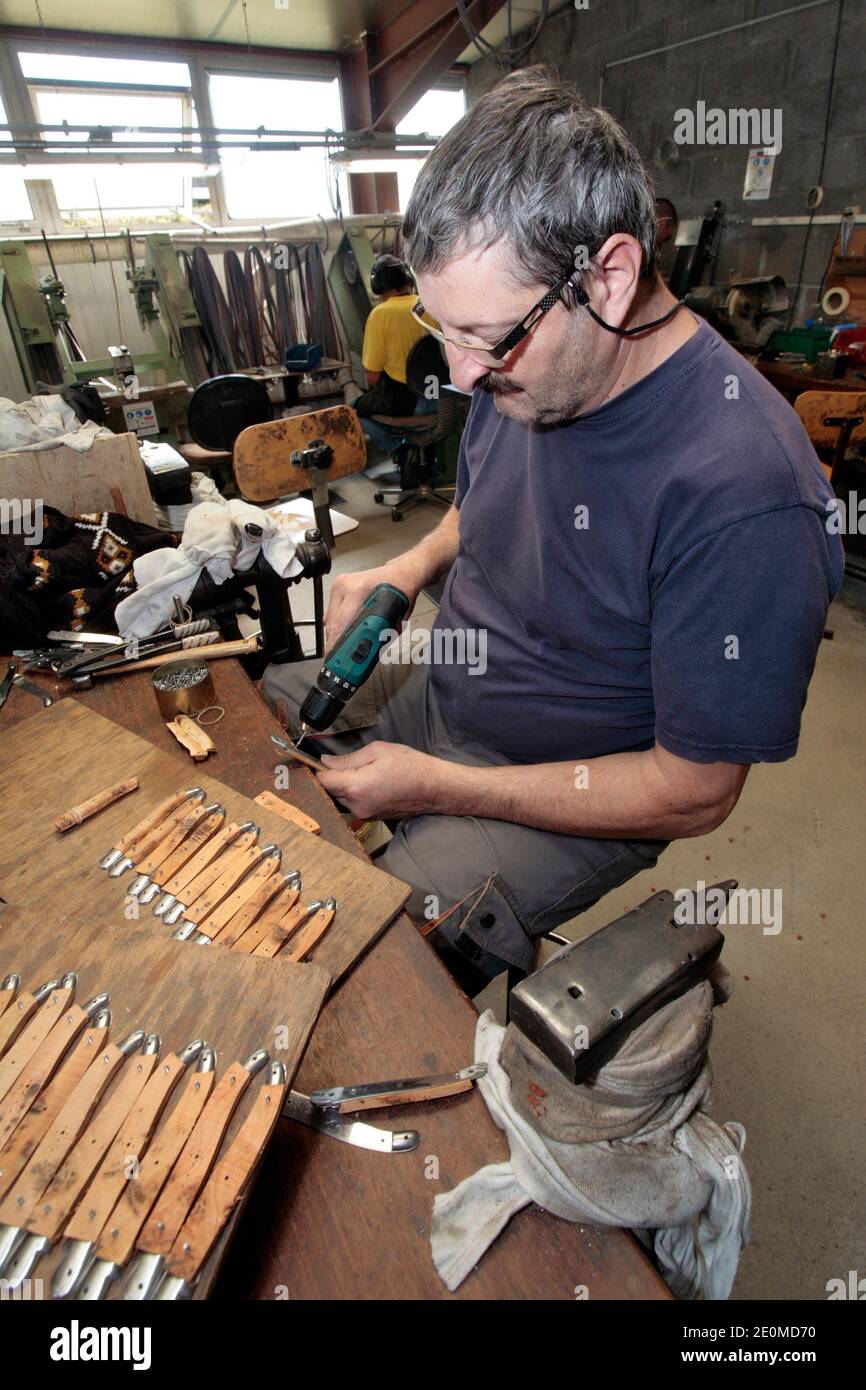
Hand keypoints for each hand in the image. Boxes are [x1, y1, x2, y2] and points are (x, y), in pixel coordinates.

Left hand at [316, 741, 451, 819]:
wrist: (435, 788)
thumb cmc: (411, 766)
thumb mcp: (378, 751)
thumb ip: (348, 758)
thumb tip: (326, 762)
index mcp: (356, 787)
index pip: (323, 780)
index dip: (319, 769)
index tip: (319, 760)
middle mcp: (357, 805)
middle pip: (331, 791)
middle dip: (334, 777)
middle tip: (348, 762)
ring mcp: (364, 814)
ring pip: (342, 799)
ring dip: (345, 786)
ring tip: (364, 772)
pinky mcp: (371, 818)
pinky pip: (354, 804)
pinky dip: (356, 794)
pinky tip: (371, 782)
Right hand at [324, 563, 421, 655]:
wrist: (399, 573)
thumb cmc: (400, 589)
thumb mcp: (397, 615)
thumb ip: (385, 633)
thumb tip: (373, 652)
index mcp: (359, 590)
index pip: (340, 623)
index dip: (336, 644)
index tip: (335, 657)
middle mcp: (346, 585)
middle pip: (331, 622)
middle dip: (334, 642)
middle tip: (337, 657)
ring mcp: (340, 584)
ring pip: (329, 617)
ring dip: (334, 632)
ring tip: (341, 646)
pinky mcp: (338, 586)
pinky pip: (331, 610)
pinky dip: (336, 623)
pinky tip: (342, 631)